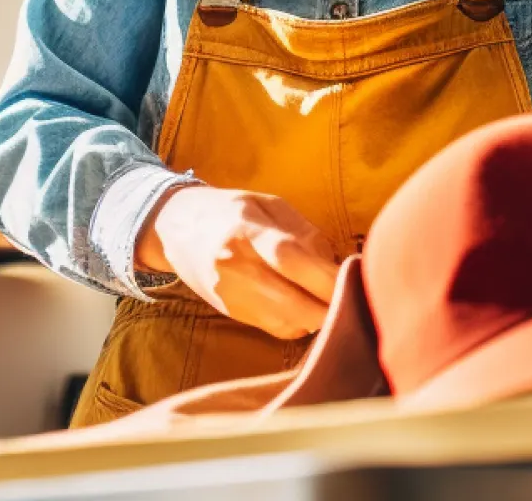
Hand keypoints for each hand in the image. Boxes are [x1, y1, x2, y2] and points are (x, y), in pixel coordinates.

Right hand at [138, 186, 339, 338]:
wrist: (175, 228)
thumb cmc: (231, 210)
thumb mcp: (269, 204)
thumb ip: (304, 233)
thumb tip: (337, 264)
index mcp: (246, 231)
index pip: (292, 260)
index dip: (328, 277)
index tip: (357, 279)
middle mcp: (235, 268)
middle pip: (293, 303)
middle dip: (330, 307)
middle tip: (355, 297)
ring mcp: (231, 296)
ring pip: (289, 322)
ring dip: (317, 317)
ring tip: (330, 298)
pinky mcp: (232, 314)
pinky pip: (278, 328)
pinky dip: (299, 321)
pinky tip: (305, 303)